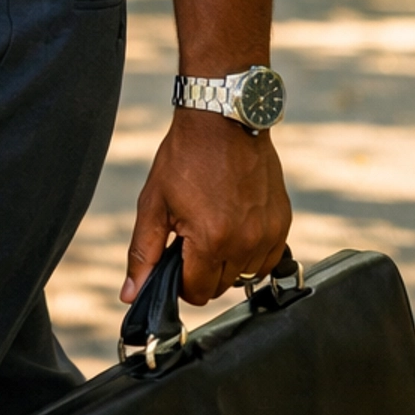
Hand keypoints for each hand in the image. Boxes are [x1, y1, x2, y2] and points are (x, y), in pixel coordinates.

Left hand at [122, 110, 290, 306]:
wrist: (223, 120)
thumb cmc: (186, 156)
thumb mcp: (154, 203)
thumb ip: (143, 253)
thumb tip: (132, 295)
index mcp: (211, 240)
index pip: (196, 293)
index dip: (181, 281)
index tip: (177, 257)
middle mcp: (245, 242)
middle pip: (220, 287)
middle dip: (203, 270)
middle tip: (193, 235)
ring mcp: (268, 233)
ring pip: (246, 275)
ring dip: (229, 262)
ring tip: (215, 225)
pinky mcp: (283, 222)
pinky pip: (268, 259)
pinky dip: (252, 251)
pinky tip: (236, 225)